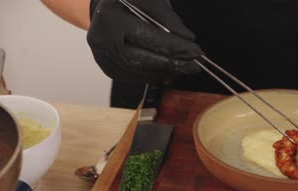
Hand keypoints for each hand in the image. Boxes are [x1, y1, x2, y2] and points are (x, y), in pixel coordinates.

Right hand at [87, 0, 203, 82]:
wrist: (106, 10)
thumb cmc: (129, 2)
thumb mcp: (149, 1)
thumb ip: (168, 19)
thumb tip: (188, 39)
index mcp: (110, 18)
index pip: (146, 37)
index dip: (173, 47)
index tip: (195, 52)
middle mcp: (102, 40)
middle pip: (141, 60)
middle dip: (171, 64)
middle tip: (194, 66)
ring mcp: (103, 57)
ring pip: (140, 72)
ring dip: (165, 71)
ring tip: (184, 66)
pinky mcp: (109, 69)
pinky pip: (136, 77)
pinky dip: (155, 75)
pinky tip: (169, 70)